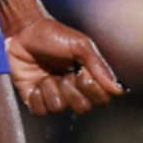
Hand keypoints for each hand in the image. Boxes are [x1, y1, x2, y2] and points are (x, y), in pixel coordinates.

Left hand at [5, 11, 122, 116]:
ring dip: (51, 89)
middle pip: (83, 108)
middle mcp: (72, 90)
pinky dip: (37, 97)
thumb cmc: (53, 34)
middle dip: (71, 91)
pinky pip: (40, 112)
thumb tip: (119, 90)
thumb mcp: (81, 45)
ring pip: (59, 109)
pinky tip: (35, 83)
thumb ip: (99, 67)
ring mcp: (52, 95)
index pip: (102, 99)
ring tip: (45, 74)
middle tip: (64, 74)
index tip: (82, 72)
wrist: (23, 31)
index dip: (92, 89)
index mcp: (87, 78)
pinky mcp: (33, 98)